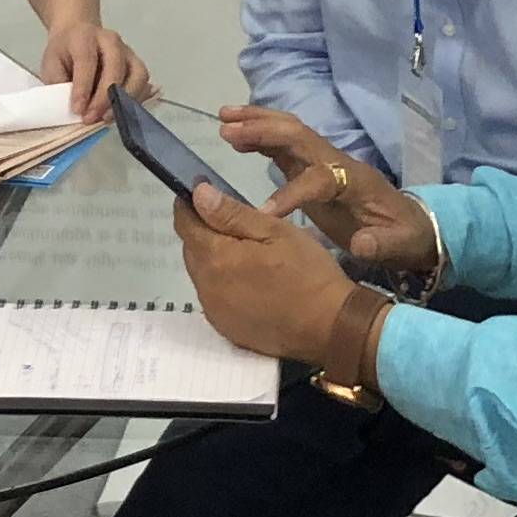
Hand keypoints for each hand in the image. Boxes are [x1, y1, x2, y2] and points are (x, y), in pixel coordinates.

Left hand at [38, 17, 149, 117]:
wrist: (77, 33)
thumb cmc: (63, 52)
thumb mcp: (51, 65)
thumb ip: (58, 84)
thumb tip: (72, 109)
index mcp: (84, 37)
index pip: (87, 60)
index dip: (83, 87)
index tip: (77, 110)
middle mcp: (110, 40)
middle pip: (115, 67)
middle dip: (104, 97)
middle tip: (91, 118)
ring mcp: (128, 51)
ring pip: (137, 75)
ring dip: (124, 100)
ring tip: (107, 117)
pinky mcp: (137, 63)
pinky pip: (143, 83)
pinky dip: (134, 100)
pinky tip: (119, 112)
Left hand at [173, 182, 357, 364]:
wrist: (331, 327)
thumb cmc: (308, 272)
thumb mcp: (276, 232)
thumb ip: (232, 213)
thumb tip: (197, 193)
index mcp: (215, 258)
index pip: (185, 224)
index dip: (189, 203)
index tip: (201, 189)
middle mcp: (205, 287)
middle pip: (192, 249)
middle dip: (204, 230)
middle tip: (233, 221)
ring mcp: (214, 311)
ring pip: (202, 273)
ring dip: (214, 258)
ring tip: (245, 252)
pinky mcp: (226, 328)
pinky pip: (214, 296)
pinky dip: (223, 283)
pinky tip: (249, 281)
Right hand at [219, 104, 437, 270]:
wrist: (410, 225)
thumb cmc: (402, 236)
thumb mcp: (399, 245)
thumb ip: (381, 244)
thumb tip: (362, 244)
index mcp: (355, 181)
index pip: (319, 178)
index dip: (292, 192)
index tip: (264, 214)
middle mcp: (337, 162)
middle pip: (300, 136)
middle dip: (264, 130)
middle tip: (227, 129)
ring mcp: (323, 161)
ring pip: (290, 132)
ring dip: (257, 122)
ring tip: (223, 118)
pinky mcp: (313, 167)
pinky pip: (284, 145)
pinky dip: (259, 137)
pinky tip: (235, 137)